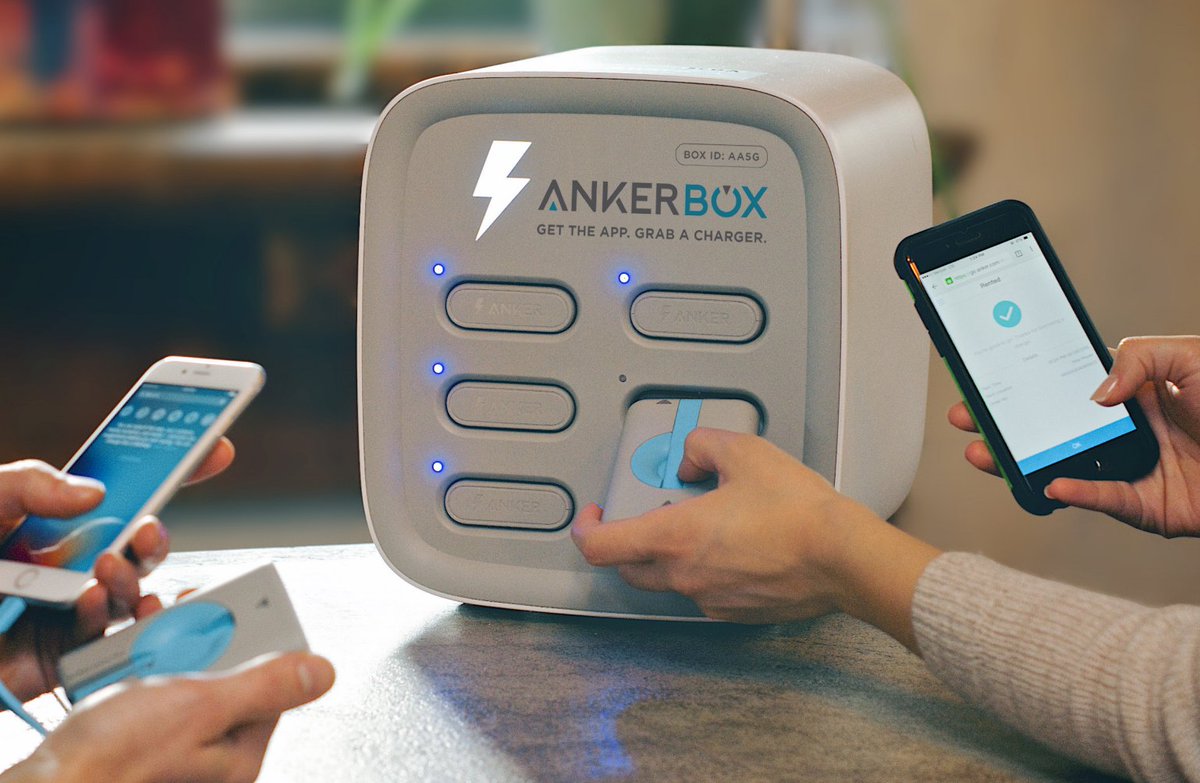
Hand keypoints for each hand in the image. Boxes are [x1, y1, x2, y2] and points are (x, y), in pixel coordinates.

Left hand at [0, 438, 235, 700]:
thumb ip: (30, 482)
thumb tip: (97, 492)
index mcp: (54, 523)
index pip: (126, 489)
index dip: (175, 468)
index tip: (216, 447)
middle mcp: (69, 564)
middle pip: (140, 545)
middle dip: (157, 535)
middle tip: (148, 529)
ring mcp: (68, 611)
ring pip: (133, 591)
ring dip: (134, 577)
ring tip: (108, 568)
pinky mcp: (60, 657)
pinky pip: (107, 638)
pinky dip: (107, 616)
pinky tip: (89, 601)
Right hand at [5, 652, 334, 782]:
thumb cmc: (115, 761)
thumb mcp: (201, 707)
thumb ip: (264, 685)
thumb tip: (322, 672)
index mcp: (238, 753)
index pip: (267, 681)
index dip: (252, 637)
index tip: (231, 610)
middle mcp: (209, 756)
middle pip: (223, 676)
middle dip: (200, 640)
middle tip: (178, 620)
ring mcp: (172, 750)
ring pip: (182, 680)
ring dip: (163, 650)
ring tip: (142, 640)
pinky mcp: (137, 744)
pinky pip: (148, 695)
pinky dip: (136, 673)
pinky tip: (121, 667)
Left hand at [572, 429, 939, 648]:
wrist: (843, 558)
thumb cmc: (799, 512)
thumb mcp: (744, 452)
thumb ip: (702, 446)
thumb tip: (690, 458)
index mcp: (674, 539)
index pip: (600, 546)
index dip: (585, 528)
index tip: (592, 513)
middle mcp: (684, 576)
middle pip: (628, 567)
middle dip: (626, 540)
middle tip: (647, 513)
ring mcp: (709, 598)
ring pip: (667, 580)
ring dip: (669, 554)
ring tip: (700, 523)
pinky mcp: (735, 611)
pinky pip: (702, 590)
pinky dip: (703, 569)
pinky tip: (732, 545)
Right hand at [949, 335, 1199, 536]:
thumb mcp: (1192, 356)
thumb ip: (1138, 358)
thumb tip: (1093, 393)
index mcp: (1131, 394)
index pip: (1065, 386)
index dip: (1025, 381)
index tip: (989, 375)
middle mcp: (1124, 433)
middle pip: (1050, 429)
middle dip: (1004, 424)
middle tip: (968, 416)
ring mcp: (1130, 471)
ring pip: (1062, 466)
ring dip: (1020, 462)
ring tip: (985, 453)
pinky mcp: (1146, 507)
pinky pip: (1101, 501)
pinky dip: (1074, 494)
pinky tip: (1049, 483)